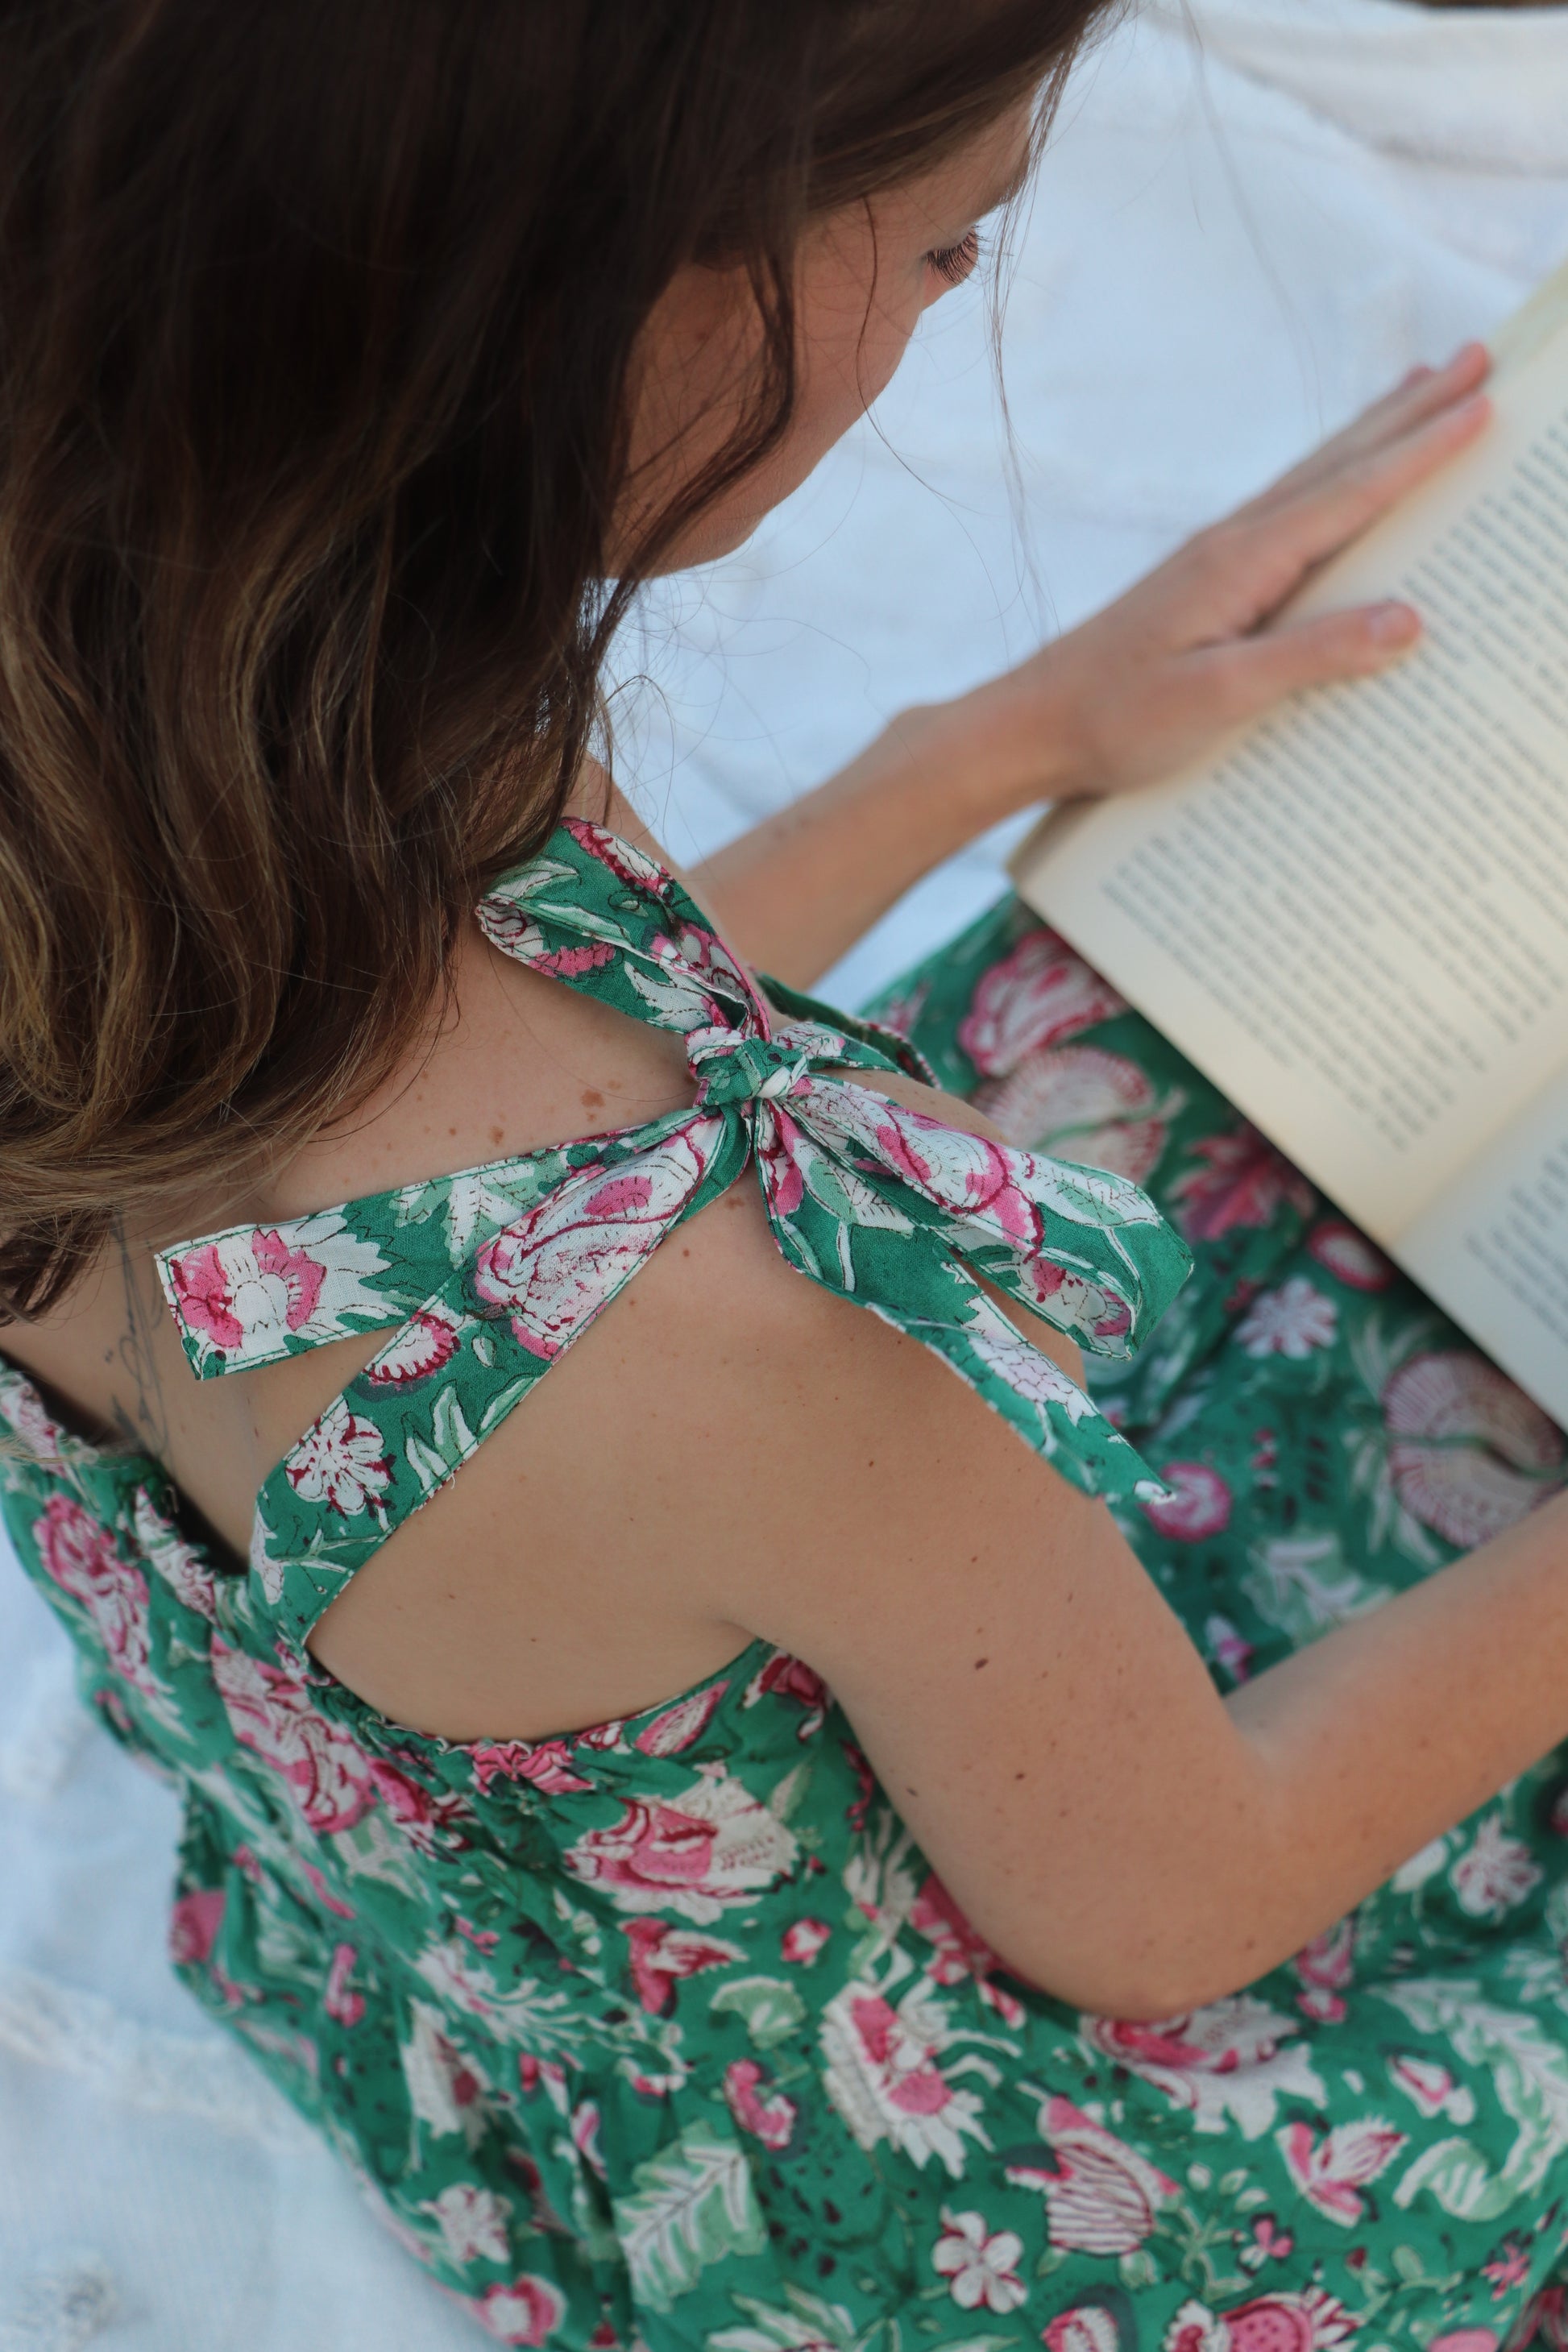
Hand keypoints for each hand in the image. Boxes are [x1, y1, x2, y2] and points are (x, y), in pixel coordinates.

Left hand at [960, 342, 1492, 803]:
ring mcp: (1216, 557)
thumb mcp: (1218, 698)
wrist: (1032, 725)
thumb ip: (1311, 656)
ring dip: (1373, 433)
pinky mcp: (1204, 582)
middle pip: (1340, 463)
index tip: (1481, 405)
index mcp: (1243, 563)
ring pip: (1314, 477)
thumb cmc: (1116, 719)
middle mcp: (1232, 543)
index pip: (1353, 494)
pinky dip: (1329, 478)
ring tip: (1420, 388)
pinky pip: (1288, 510)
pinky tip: (1335, 481)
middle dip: (1412, 414)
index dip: (1422, 451)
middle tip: (1475, 358)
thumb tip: (1407, 620)